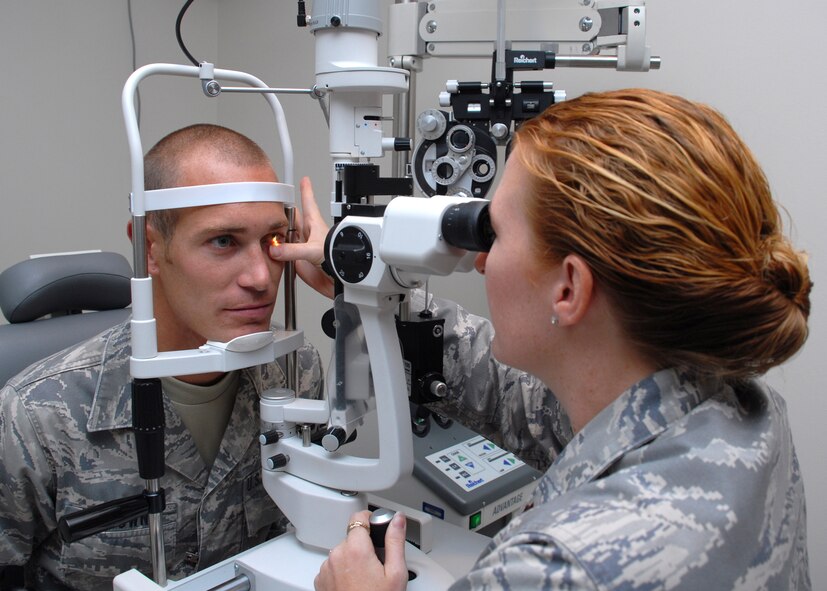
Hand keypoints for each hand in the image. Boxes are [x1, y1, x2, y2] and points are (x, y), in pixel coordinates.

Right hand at [270, 176, 333, 298]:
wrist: (338, 282)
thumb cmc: (335, 260)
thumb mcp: (313, 251)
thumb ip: (293, 250)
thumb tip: (275, 249)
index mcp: (313, 225)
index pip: (308, 203)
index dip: (305, 191)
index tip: (304, 180)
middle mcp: (306, 235)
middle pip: (291, 219)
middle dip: (282, 213)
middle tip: (272, 205)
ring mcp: (300, 248)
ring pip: (284, 237)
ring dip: (275, 235)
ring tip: (263, 229)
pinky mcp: (296, 261)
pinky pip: (281, 255)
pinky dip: (274, 253)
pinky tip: (268, 252)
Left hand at [314, 510, 408, 590]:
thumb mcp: (396, 573)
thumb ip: (395, 540)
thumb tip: (397, 519)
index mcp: (356, 549)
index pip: (359, 517)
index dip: (371, 520)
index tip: (378, 528)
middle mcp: (337, 555)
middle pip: (353, 537)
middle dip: (365, 546)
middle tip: (378, 564)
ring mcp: (326, 568)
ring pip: (343, 552)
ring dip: (353, 558)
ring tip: (366, 578)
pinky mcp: (321, 580)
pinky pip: (333, 566)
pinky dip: (343, 571)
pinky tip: (355, 584)